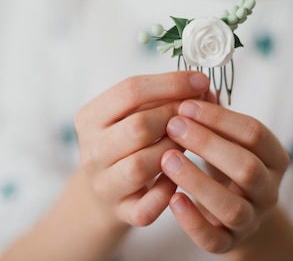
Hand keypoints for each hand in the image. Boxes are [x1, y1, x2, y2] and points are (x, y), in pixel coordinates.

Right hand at [74, 71, 210, 226]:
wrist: (107, 187)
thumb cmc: (127, 141)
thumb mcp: (133, 112)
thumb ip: (163, 96)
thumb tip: (203, 86)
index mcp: (89, 118)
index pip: (130, 91)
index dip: (170, 83)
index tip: (200, 80)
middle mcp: (91, 152)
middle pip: (138, 127)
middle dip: (174, 116)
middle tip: (195, 114)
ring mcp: (104, 185)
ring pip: (141, 166)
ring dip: (173, 151)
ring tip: (187, 142)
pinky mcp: (122, 212)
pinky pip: (149, 205)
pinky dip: (168, 190)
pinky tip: (178, 176)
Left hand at [160, 100, 290, 253]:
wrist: (233, 212)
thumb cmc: (228, 165)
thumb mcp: (229, 139)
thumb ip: (216, 118)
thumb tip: (197, 87)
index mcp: (274, 158)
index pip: (255, 133)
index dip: (219, 118)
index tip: (186, 104)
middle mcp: (269, 191)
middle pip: (246, 167)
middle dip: (208, 144)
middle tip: (174, 126)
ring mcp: (251, 219)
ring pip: (232, 206)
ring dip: (197, 180)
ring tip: (166, 159)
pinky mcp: (229, 242)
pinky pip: (214, 239)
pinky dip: (192, 221)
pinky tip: (172, 198)